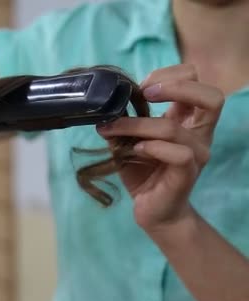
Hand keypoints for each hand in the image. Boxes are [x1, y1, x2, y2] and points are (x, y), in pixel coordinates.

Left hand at [96, 64, 223, 230]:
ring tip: (112, 130)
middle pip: (211, 96)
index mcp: (188, 118)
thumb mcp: (129, 139)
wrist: (151, 209)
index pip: (196, 80)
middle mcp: (199, 133)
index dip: (169, 75)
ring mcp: (196, 154)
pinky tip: (135, 150)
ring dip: (137, 125)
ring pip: (173, 128)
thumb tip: (105, 103)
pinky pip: (179, 154)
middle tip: (144, 95)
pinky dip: (153, 147)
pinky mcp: (187, 174)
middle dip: (174, 87)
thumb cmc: (142, 171)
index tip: (141, 87)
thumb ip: (125, 119)